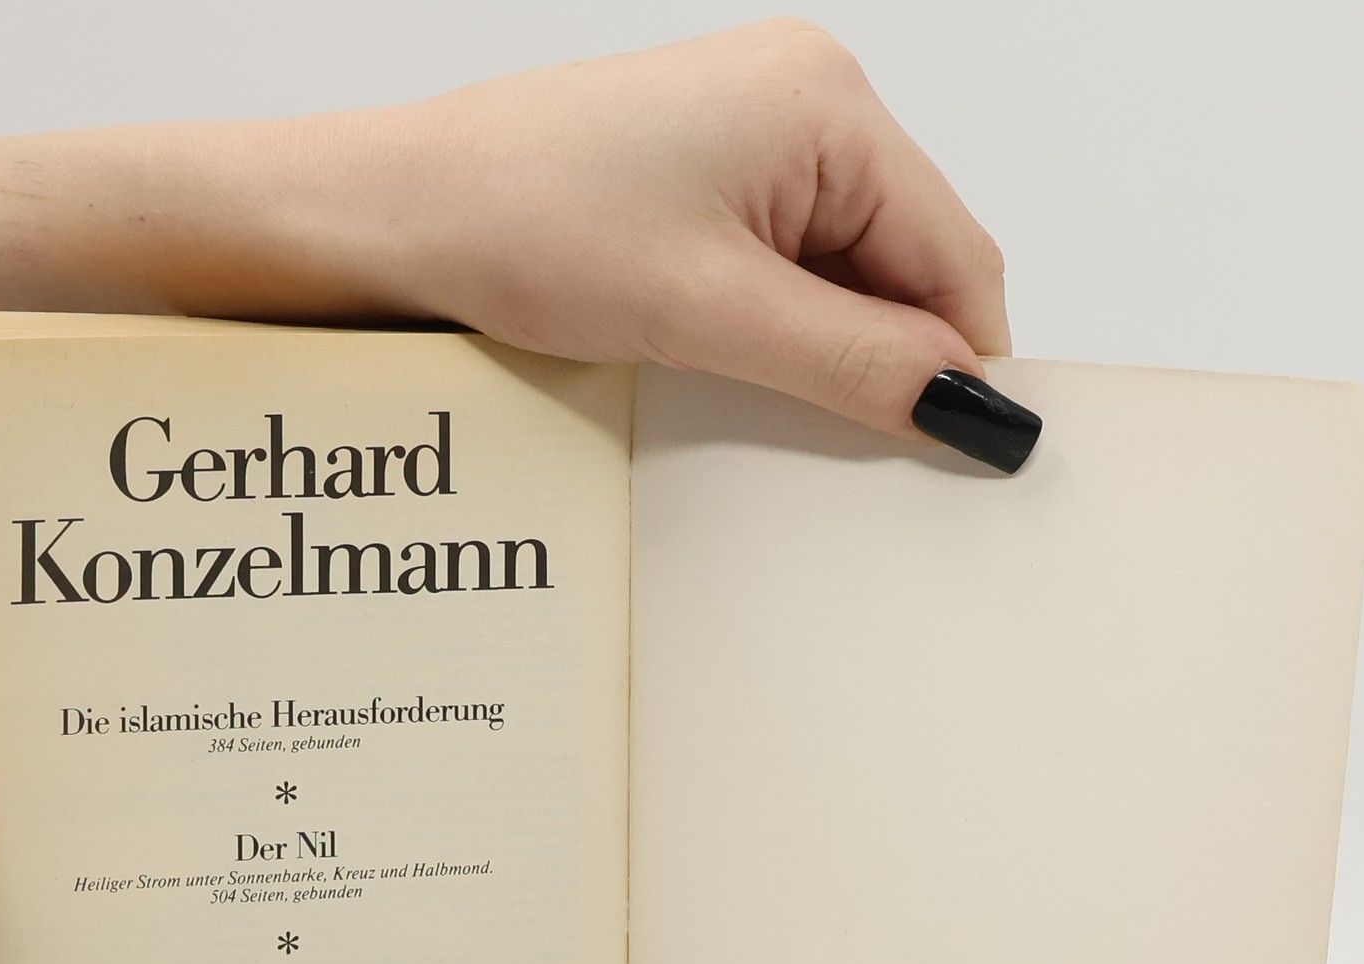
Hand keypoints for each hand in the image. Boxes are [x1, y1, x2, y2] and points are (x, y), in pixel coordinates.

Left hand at [156, 21, 1023, 457]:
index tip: (957, 462)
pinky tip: (725, 366)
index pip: (957, 257)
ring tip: (745, 390)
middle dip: (884, 358)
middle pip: (908, 265)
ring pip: (845, 276)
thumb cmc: (522, 225)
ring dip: (823, 350)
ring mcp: (753, 136)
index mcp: (828, 104)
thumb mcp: (714, 315)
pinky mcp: (705, 177)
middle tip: (834, 445)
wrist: (390, 216)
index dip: (961, 366)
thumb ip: (859, 363)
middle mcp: (805, 101)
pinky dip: (776, 330)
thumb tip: (973, 411)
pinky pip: (786, 269)